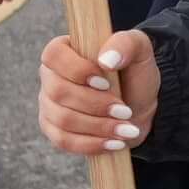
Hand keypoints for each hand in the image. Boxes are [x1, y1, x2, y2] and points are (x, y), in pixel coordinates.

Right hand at [38, 25, 157, 157]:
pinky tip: (114, 143)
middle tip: (125, 111)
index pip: (53, 55)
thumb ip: (126, 44)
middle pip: (59, 92)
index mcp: (64, 50)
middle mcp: (50, 76)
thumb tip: (105, 60)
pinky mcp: (53, 129)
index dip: (77, 70)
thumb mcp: (140, 51)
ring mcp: (49, 104)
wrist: (139, 106)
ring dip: (98, 127)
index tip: (105, 82)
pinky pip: (63, 141)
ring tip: (127, 129)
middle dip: (96, 105)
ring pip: (63, 119)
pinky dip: (91, 144)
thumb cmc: (134, 73)